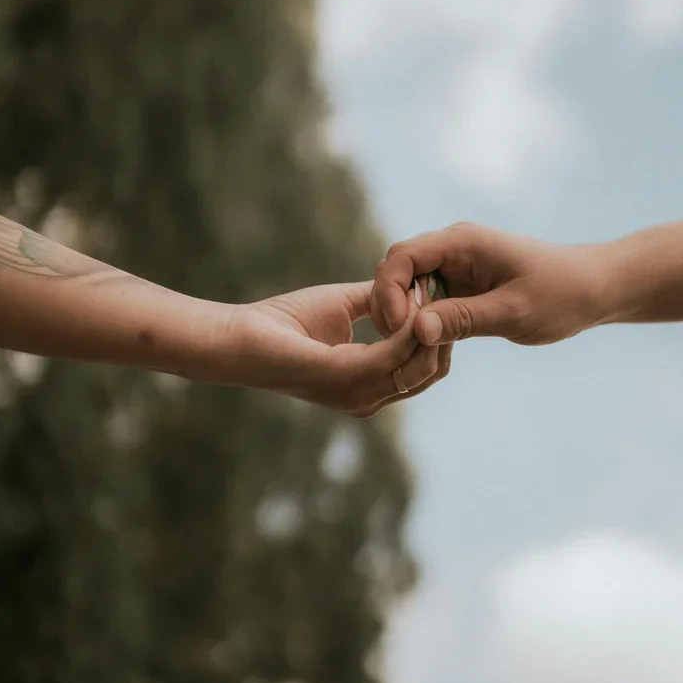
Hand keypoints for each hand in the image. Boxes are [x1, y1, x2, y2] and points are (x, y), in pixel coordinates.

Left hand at [228, 281, 451, 415]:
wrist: (238, 337)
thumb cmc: (282, 323)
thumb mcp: (343, 306)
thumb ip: (378, 301)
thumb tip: (410, 285)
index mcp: (368, 385)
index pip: (423, 368)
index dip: (438, 332)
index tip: (442, 294)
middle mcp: (368, 398)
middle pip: (430, 372)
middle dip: (443, 331)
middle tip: (444, 291)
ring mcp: (357, 394)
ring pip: (420, 366)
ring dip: (429, 326)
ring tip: (430, 291)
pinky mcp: (343, 377)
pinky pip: (393, 354)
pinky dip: (407, 326)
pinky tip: (409, 300)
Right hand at [372, 223, 613, 347]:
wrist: (593, 288)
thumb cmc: (562, 295)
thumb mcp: (514, 312)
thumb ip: (464, 319)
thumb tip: (416, 328)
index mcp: (464, 242)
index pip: (402, 256)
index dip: (389, 293)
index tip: (399, 330)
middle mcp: (454, 247)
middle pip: (397, 268)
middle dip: (391, 305)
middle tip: (401, 345)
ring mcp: (456, 264)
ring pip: (408, 285)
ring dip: (405, 315)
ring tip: (417, 349)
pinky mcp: (462, 283)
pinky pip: (427, 297)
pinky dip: (422, 320)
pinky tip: (432, 345)